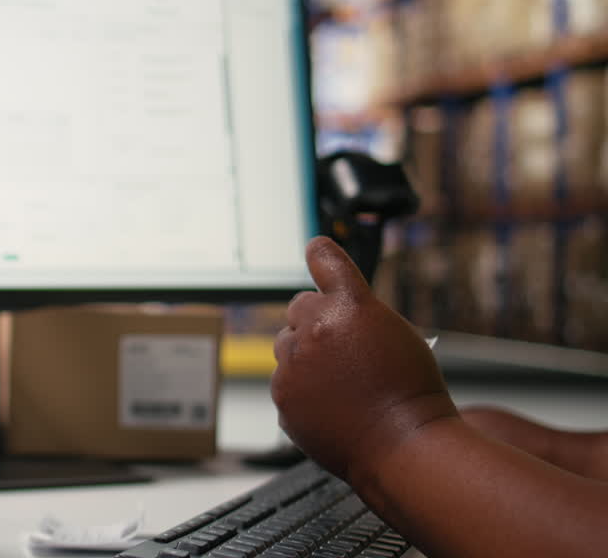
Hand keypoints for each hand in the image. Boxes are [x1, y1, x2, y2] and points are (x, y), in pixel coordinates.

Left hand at [271, 236, 456, 486]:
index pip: (326, 262)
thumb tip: (330, 316)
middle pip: (298, 307)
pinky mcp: (282, 395)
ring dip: (305, 354)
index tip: (315, 249)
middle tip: (340, 346)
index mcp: (351, 306)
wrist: (404, 445)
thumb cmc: (412, 393)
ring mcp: (294, 363)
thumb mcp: (397, 335)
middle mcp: (315, 328)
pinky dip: (302, 390)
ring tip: (340, 381)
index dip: (321, 253)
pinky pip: (286, 382)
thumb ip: (358, 316)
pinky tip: (332, 405)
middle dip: (314, 320)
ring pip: (287, 346)